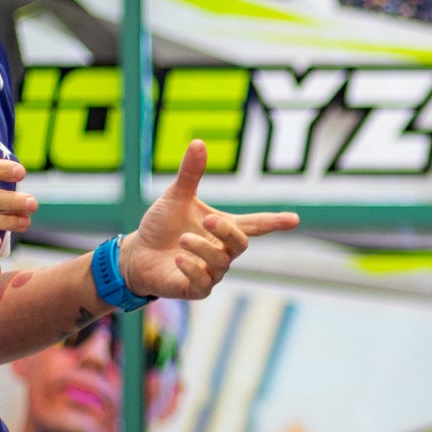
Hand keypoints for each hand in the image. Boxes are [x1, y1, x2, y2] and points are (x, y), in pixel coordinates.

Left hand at [117, 139, 297, 300]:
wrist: (137, 255)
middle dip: (226, 232)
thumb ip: (191, 174)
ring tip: (183, 239)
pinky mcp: (196, 289)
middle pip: (240, 244)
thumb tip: (199, 142)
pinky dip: (193, 269)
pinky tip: (179, 259)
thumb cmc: (161, 227)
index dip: (274, 222)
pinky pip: (204, 282)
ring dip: (203, 249)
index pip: (255, 225)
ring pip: (221, 262)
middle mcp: (222, 251)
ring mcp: (211, 272)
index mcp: (222, 228)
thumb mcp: (175, 197)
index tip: (294, 219)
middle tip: (207, 220)